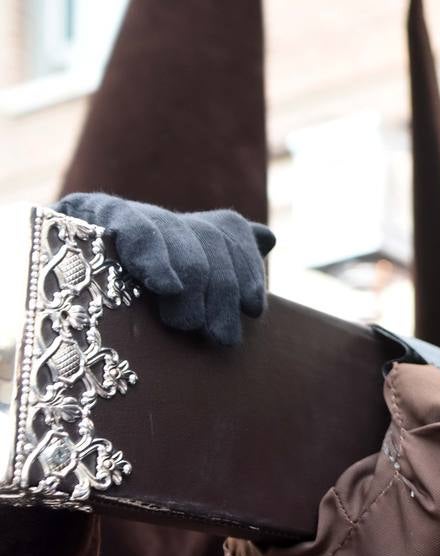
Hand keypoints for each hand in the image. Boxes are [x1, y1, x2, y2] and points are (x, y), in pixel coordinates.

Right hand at [53, 193, 273, 345]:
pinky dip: (157, 259)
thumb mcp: (180, 300)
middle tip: (217, 335)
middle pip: (211, 242)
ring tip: (184, 323)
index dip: (247, 269)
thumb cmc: (128, 316)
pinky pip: (135, 231)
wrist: (48, 304)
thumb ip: (224, 268)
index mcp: (183, 229)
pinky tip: (168, 284)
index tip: (254, 307)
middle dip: (222, 292)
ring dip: (192, 292)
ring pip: (182, 244)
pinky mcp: (85, 216)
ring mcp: (122, 213)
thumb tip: (267, 238)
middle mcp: (156, 215)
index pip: (230, 231)